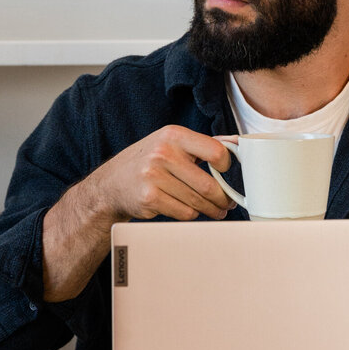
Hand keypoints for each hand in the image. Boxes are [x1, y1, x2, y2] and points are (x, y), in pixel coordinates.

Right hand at [93, 125, 232, 223]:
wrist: (112, 184)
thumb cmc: (147, 162)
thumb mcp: (170, 143)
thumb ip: (200, 144)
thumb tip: (237, 143)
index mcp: (173, 135)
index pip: (215, 151)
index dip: (227, 165)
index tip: (227, 173)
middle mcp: (163, 153)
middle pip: (209, 184)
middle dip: (223, 198)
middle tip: (228, 203)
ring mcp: (154, 176)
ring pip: (198, 202)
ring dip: (210, 210)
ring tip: (215, 210)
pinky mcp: (150, 198)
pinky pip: (184, 213)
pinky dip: (191, 214)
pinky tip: (189, 210)